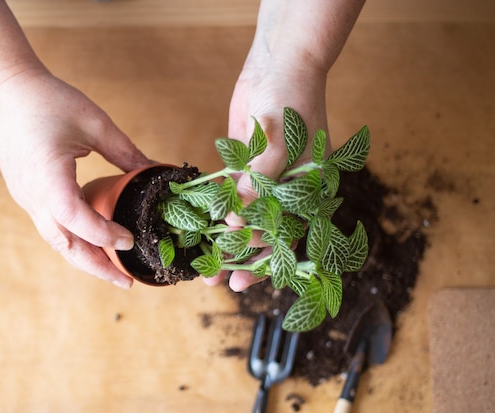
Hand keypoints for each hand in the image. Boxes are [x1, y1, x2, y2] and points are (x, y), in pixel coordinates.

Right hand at [0, 69, 151, 287]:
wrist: (4, 91)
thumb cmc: (46, 100)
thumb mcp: (94, 122)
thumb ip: (125, 151)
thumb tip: (153, 170)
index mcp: (47, 177)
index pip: (76, 219)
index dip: (104, 235)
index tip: (130, 241)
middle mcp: (32, 195)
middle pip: (64, 244)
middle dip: (95, 267)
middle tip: (125, 282)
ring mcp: (26, 197)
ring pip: (56, 240)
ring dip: (84, 258)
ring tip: (112, 270)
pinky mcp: (26, 194)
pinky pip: (51, 226)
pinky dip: (73, 239)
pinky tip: (93, 241)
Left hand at [203, 58, 330, 291]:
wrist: (280, 62)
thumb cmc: (292, 100)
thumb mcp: (280, 142)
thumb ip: (260, 182)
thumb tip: (240, 220)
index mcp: (307, 191)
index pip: (285, 237)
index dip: (263, 261)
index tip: (239, 279)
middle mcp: (287, 189)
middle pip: (263, 233)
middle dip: (239, 258)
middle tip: (214, 280)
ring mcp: (264, 178)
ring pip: (244, 218)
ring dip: (224, 239)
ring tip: (202, 261)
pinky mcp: (244, 163)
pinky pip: (229, 193)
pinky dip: (216, 210)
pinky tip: (199, 227)